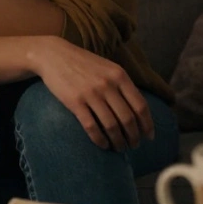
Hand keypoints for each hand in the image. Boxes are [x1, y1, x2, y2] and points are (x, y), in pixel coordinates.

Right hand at [29, 36, 154, 150]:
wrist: (53, 55)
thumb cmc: (83, 63)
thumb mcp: (108, 67)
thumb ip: (122, 84)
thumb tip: (137, 110)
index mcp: (120, 76)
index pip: (140, 106)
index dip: (147, 125)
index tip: (149, 137)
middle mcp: (108, 85)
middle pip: (128, 119)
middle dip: (133, 137)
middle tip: (133, 146)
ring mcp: (91, 94)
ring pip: (111, 126)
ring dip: (118, 141)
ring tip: (119, 148)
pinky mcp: (75, 102)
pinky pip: (91, 127)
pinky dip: (100, 140)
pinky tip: (103, 145)